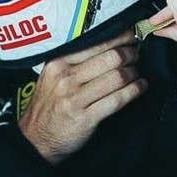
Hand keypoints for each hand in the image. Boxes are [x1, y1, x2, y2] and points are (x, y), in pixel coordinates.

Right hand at [18, 30, 146, 163]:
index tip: (130, 36)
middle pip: (111, 57)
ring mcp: (75, 98)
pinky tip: (140, 87)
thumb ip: (73, 61)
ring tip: (137, 73)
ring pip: (117, 77)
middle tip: (137, 55)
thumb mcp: (52, 77)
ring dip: (134, 73)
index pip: (96, 42)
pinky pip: (118, 100)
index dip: (119, 37)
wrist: (36, 140)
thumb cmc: (48, 107)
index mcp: (58, 63)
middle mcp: (66, 77)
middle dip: (131, 54)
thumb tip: (107, 45)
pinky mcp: (86, 117)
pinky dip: (134, 91)